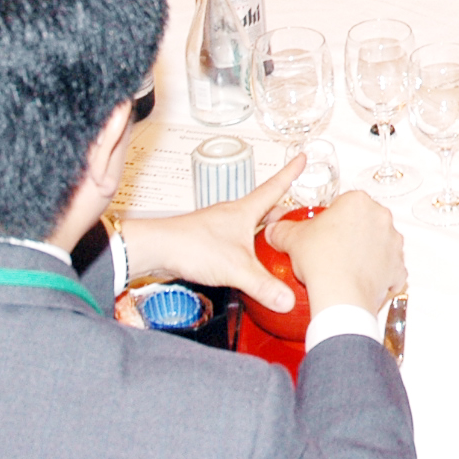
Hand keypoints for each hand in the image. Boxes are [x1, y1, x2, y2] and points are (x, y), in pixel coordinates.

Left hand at [121, 160, 306, 316]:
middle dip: (282, 212)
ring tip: (275, 244)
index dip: (290, 172)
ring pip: (249, 225)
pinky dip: (247, 247)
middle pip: (264, 209)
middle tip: (296, 217)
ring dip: (263, 231)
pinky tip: (247, 263)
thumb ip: (264, 285)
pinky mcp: (208, 241)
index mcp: (245, 211)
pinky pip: (235, 240)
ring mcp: (219, 227)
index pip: (274, 187)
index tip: (301, 158)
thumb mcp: (236, 268)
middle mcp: (232, 215)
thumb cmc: (191, 246)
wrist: (156, 250)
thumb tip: (287, 299)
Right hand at [263, 190, 407, 317]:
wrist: (340, 296)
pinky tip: (363, 280)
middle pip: (364, 220)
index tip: (325, 229)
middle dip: (352, 232)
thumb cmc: (322, 263)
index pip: (344, 203)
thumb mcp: (292, 239)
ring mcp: (393, 243)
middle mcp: (380, 217)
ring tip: (346, 266)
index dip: (332, 218)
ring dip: (367, 252)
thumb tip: (275, 230)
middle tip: (333, 248)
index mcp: (357, 201)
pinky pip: (390, 268)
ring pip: (379, 243)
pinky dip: (380, 274)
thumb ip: (282, 230)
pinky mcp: (398, 267)